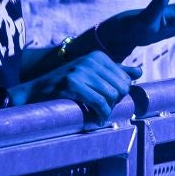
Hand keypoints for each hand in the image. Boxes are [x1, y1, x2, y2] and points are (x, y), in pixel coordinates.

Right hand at [11, 51, 141, 123]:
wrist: (35, 91)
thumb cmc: (65, 85)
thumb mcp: (91, 73)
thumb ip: (115, 72)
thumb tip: (139, 72)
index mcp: (98, 56)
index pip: (125, 80)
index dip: (118, 95)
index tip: (105, 100)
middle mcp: (90, 60)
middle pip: (121, 88)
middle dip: (114, 103)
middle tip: (101, 109)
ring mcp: (80, 70)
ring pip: (111, 96)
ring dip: (106, 111)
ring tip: (97, 115)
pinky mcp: (72, 83)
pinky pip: (99, 103)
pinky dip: (100, 116)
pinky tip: (94, 119)